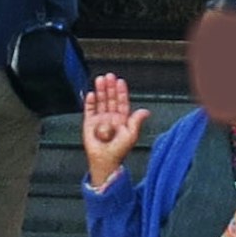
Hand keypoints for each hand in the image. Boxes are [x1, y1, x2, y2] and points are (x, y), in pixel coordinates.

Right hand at [80, 71, 147, 186]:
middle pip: (111, 98)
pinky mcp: (89, 123)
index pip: (122, 101)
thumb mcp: (131, 135)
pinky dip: (89, 102)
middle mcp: (111, 117)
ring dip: (100, 90)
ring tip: (100, 80)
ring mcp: (100, 119)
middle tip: (109, 76)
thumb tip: (146, 111)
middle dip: (110, 87)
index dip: (121, 91)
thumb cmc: (118, 151)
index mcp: (122, 119)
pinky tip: (91, 94)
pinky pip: (89, 110)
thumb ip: (136, 121)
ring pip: (100, 101)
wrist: (104, 161)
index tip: (120, 81)